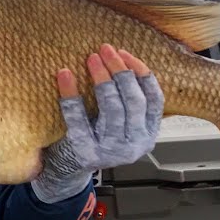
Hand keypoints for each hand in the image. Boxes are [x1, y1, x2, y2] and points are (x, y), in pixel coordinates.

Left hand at [31, 44, 164, 203]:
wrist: (69, 170)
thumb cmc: (96, 137)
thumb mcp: (121, 123)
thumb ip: (128, 102)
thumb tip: (123, 58)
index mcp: (148, 134)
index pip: (154, 100)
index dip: (141, 73)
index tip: (125, 53)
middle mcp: (135, 145)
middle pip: (134, 101)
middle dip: (120, 71)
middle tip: (105, 49)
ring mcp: (112, 152)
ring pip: (112, 109)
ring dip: (102, 78)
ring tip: (91, 58)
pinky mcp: (88, 154)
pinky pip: (79, 120)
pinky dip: (71, 95)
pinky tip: (65, 75)